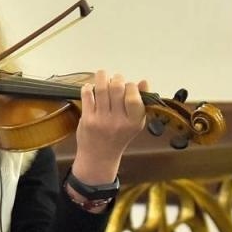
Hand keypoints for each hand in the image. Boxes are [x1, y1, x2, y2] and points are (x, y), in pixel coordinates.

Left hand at [71, 70, 148, 184]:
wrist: (99, 157)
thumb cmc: (119, 136)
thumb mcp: (135, 123)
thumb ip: (140, 103)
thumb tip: (144, 81)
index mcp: (134, 122)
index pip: (134, 96)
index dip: (131, 86)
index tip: (128, 85)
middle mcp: (118, 121)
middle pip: (117, 89)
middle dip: (116, 78)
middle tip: (114, 79)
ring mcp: (102, 120)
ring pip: (101, 89)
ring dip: (101, 77)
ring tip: (102, 74)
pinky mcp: (87, 120)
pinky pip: (87, 96)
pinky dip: (88, 87)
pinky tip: (90, 86)